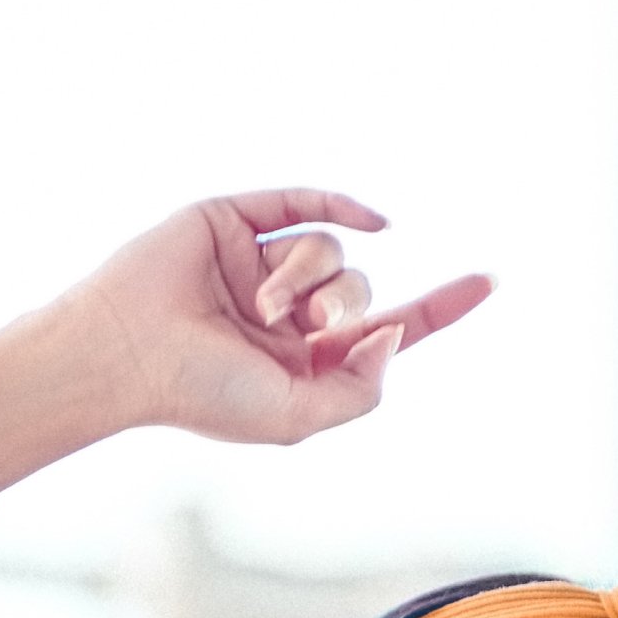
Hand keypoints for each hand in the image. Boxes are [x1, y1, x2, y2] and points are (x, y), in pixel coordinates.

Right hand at [0, 191, 491, 490]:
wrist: (128, 354)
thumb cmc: (201, 395)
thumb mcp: (297, 415)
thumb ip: (359, 389)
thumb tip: (392, 333)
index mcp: (301, 361)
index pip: (385, 329)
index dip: (438, 308)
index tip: (489, 281)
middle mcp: (285, 312)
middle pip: (358, 292)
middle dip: (346, 307)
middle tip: (311, 325)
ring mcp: (259, 263)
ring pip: (328, 252)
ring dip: (307, 278)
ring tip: (258, 306)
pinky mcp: (234, 221)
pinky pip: (305, 202)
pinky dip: (341, 204)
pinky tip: (374, 220)